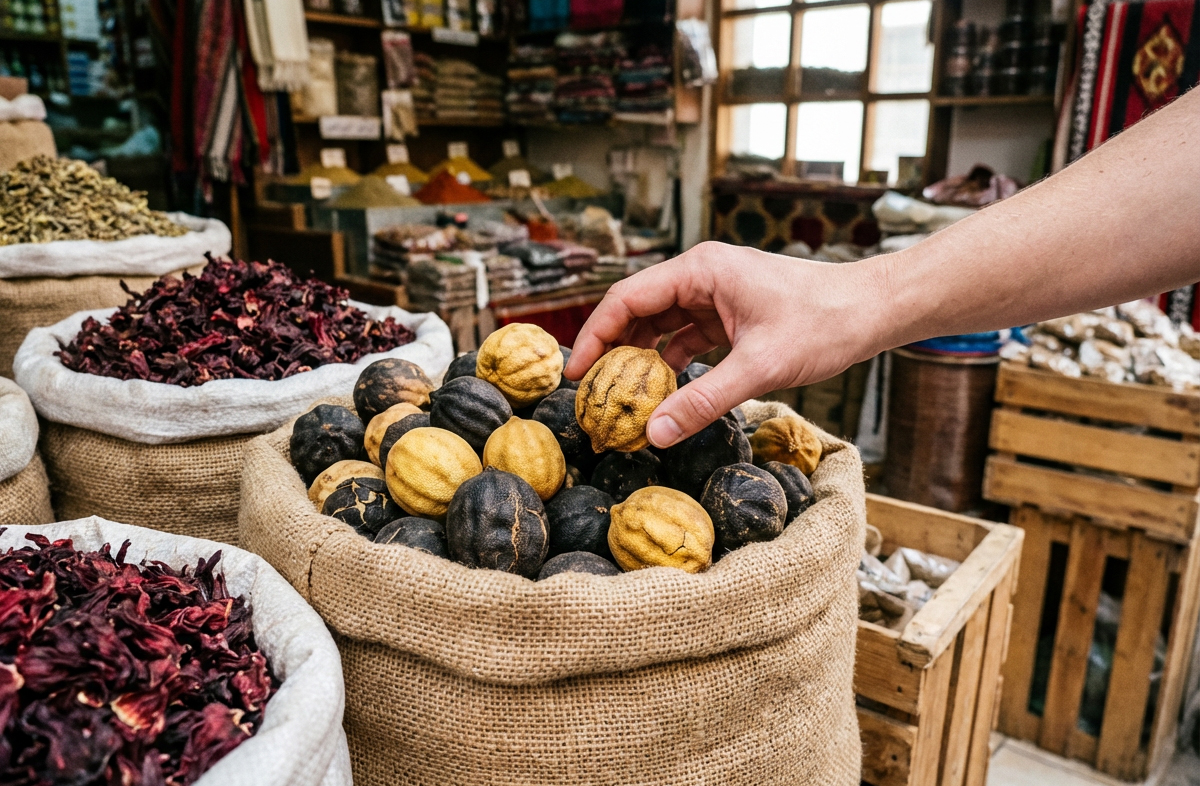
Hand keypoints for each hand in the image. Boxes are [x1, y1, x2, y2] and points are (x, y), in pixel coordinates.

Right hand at [564, 241, 891, 447]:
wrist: (872, 311)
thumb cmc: (824, 323)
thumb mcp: (760, 367)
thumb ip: (704, 400)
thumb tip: (655, 434)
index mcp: (701, 270)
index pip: (627, 298)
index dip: (595, 336)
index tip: (575, 374)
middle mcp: (702, 275)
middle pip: (638, 311)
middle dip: (614, 351)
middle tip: (592, 393)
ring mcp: (716, 295)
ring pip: (660, 326)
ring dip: (642, 360)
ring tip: (622, 399)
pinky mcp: (730, 315)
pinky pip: (686, 338)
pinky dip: (671, 364)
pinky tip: (663, 394)